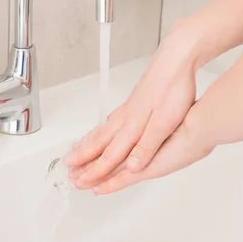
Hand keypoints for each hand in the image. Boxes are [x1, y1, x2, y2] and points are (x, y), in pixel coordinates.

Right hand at [63, 29, 199, 191]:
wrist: (175, 59)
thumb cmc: (172, 89)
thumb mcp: (165, 123)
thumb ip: (147, 146)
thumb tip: (133, 167)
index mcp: (132, 127)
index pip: (111, 155)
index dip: (96, 171)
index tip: (82, 182)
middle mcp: (126, 119)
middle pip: (99, 142)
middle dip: (83, 157)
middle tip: (67, 166)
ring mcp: (128, 109)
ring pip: (102, 131)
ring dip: (87, 143)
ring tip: (75, 149)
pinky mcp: (133, 101)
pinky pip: (110, 121)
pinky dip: (100, 129)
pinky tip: (102, 128)